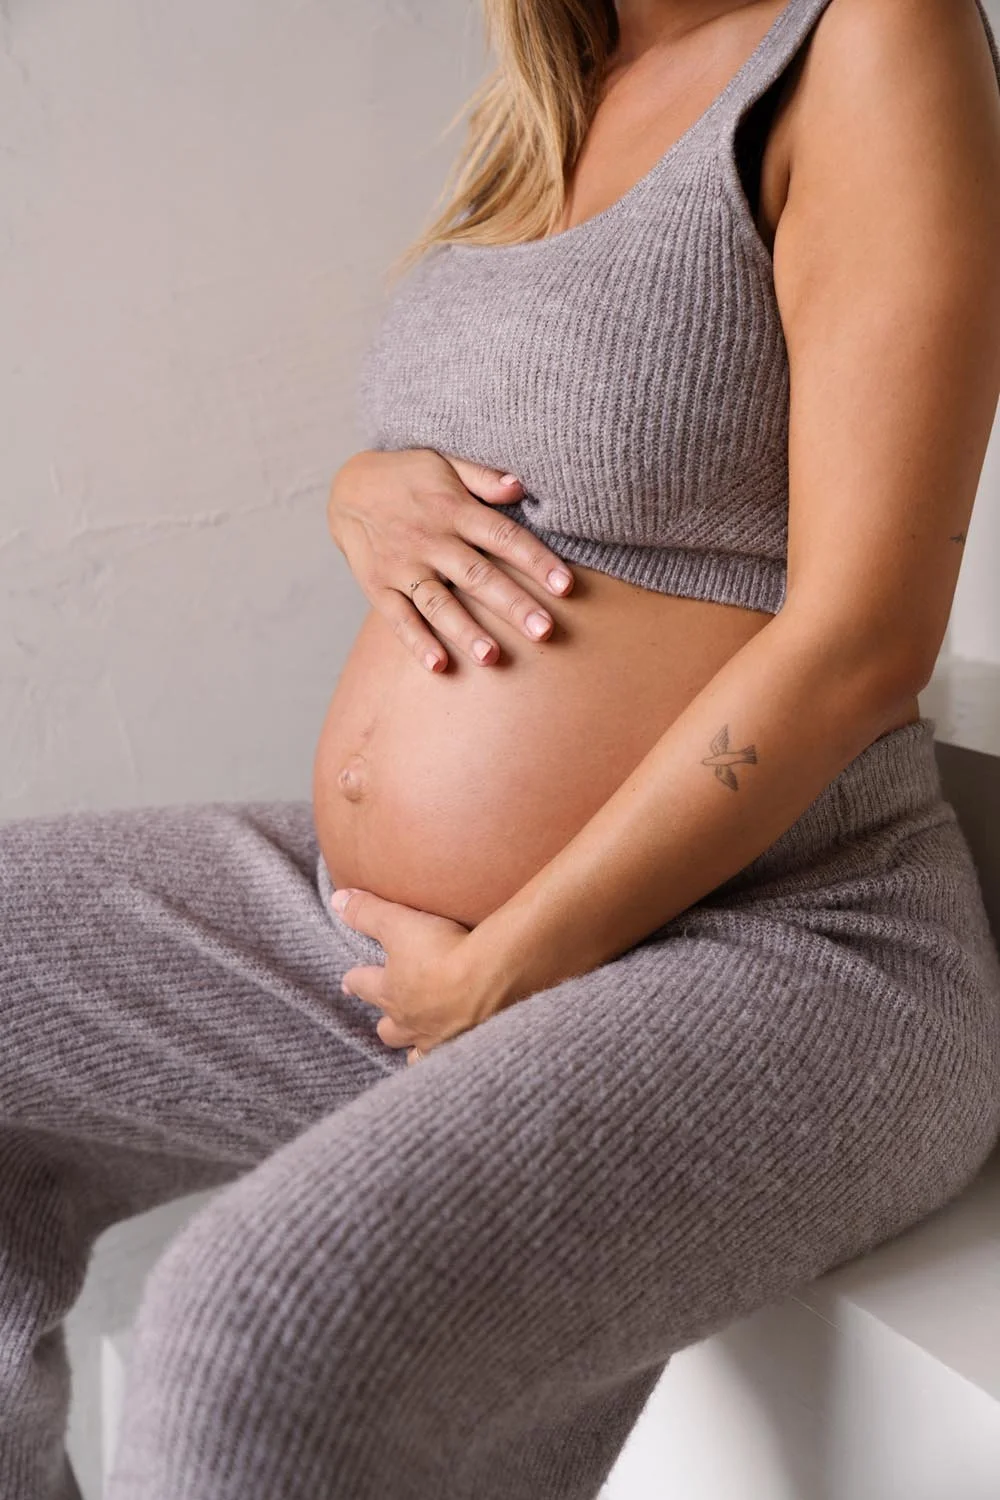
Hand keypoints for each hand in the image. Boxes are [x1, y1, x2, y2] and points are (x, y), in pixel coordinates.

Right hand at [327, 447, 574, 671]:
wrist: (347, 488)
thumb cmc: (409, 478)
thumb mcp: (445, 463)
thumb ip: (483, 477)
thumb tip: (521, 486)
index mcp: (454, 509)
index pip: (503, 537)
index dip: (536, 561)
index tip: (566, 586)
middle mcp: (430, 540)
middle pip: (478, 576)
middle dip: (513, 604)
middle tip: (544, 631)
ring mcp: (402, 566)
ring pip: (439, 602)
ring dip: (465, 630)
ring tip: (492, 657)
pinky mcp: (378, 586)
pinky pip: (399, 617)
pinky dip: (417, 641)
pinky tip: (439, 664)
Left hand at [331, 886, 505, 1063]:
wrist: (492, 977)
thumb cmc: (442, 951)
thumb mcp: (399, 923)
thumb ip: (367, 912)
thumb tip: (337, 901)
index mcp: (390, 993)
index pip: (362, 986)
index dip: (354, 980)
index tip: (348, 981)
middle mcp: (410, 1022)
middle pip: (388, 1029)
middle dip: (385, 1022)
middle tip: (386, 1014)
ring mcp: (438, 1038)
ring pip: (416, 1053)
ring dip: (414, 1045)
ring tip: (418, 1041)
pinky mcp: (467, 1046)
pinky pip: (450, 1058)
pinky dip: (448, 1054)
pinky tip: (454, 1050)